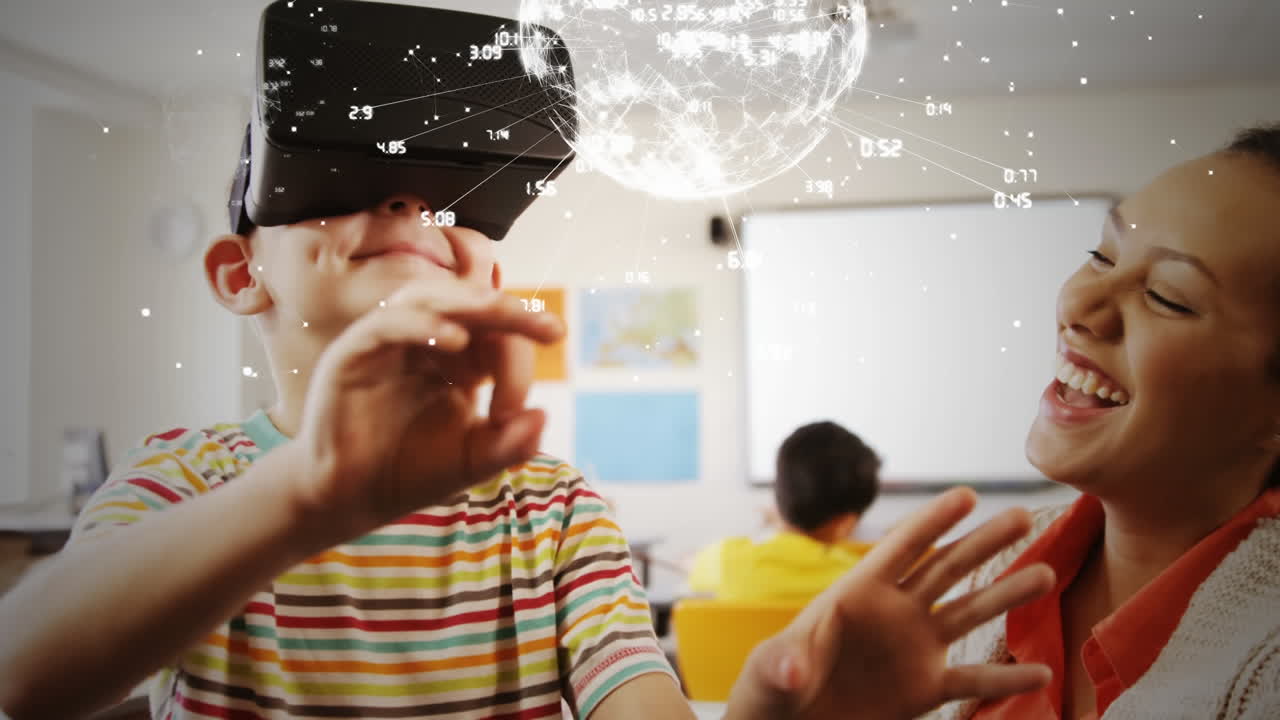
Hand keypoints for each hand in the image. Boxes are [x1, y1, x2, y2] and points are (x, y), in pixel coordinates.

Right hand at [289, 242, 564, 539]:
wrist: (351, 500)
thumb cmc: (411, 472)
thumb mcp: (473, 461)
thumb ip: (510, 444)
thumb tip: (543, 417)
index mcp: (459, 358)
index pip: (498, 336)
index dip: (519, 363)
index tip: (518, 411)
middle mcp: (425, 340)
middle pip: (471, 303)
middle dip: (512, 313)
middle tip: (550, 330)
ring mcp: (387, 341)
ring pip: (430, 297)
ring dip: (471, 303)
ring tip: (502, 312)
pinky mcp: (353, 352)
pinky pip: (388, 324)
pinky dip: (423, 324)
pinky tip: (455, 340)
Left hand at [726, 488, 1054, 719]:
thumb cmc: (770, 691)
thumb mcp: (769, 673)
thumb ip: (782, 665)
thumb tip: (795, 668)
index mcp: (856, 594)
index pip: (900, 548)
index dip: (932, 520)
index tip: (967, 493)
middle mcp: (893, 613)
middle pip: (945, 568)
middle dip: (983, 542)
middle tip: (1023, 515)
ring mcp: (912, 647)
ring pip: (968, 613)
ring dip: (1006, 595)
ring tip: (1046, 574)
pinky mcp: (923, 688)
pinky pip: (971, 680)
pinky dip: (1005, 678)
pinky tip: (1041, 671)